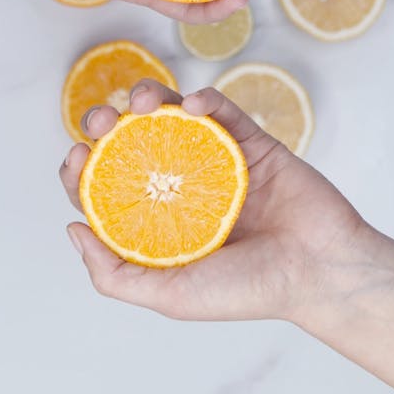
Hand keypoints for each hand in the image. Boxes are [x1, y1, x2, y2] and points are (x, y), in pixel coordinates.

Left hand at [60, 79, 361, 320]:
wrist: (320, 270)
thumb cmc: (248, 290)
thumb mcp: (170, 295)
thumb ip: (114, 273)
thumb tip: (72, 228)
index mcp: (161, 223)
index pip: (108, 189)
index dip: (84, 170)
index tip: (76, 156)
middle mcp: (184, 188)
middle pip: (132, 145)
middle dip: (107, 126)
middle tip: (100, 122)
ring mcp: (216, 161)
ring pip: (172, 117)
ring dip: (149, 99)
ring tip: (140, 102)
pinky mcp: (251, 141)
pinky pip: (223, 109)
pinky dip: (205, 99)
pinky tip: (192, 104)